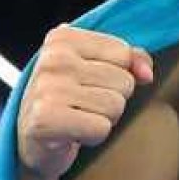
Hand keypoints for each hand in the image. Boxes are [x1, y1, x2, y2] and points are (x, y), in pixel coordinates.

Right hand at [17, 24, 153, 179]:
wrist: (32, 141)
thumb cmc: (69, 100)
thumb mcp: (96, 67)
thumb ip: (130, 59)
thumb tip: (147, 74)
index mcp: (62, 37)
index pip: (123, 53)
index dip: (117, 74)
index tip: (89, 83)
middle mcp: (52, 58)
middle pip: (123, 81)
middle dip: (111, 99)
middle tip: (82, 106)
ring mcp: (46, 88)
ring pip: (115, 105)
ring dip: (103, 119)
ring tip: (78, 118)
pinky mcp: (45, 119)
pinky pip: (101, 128)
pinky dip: (93, 136)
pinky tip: (72, 133)